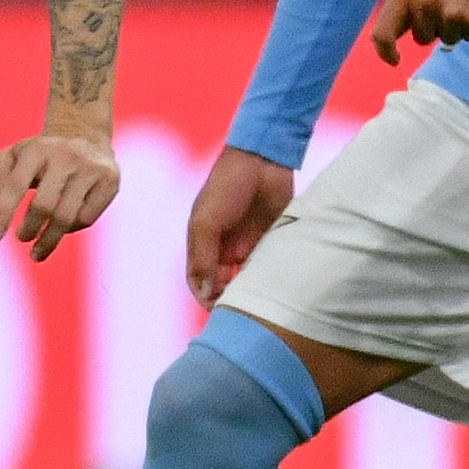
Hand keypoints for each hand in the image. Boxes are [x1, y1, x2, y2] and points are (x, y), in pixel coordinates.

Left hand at [0, 127, 120, 260]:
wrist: (84, 135)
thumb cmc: (40, 155)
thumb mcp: (15, 155)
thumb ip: (0, 176)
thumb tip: (4, 201)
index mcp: (37, 149)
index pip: (16, 185)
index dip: (3, 213)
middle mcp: (65, 156)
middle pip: (43, 205)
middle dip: (29, 228)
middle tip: (22, 237)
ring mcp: (90, 167)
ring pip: (66, 217)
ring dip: (48, 240)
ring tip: (36, 252)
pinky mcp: (109, 180)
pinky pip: (87, 218)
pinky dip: (71, 229)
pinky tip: (63, 229)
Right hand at [186, 147, 294, 308]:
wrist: (262, 160)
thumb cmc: (227, 187)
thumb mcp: (206, 222)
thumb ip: (204, 257)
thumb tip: (206, 291)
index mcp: (202, 240)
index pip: (197, 277)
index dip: (203, 294)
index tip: (215, 308)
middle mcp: (223, 245)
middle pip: (221, 281)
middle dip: (226, 296)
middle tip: (238, 308)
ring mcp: (247, 242)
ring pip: (244, 275)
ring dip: (247, 288)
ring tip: (255, 299)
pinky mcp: (269, 238)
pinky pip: (267, 263)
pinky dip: (267, 275)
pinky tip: (271, 284)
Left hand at [370, 0, 468, 65]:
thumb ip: (402, 6)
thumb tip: (390, 42)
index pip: (383, 34)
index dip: (385, 51)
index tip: (394, 59)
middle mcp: (425, 4)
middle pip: (421, 39)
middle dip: (432, 27)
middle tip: (445, 2)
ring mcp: (451, 14)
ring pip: (447, 40)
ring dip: (455, 27)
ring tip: (463, 0)